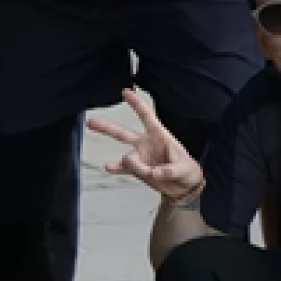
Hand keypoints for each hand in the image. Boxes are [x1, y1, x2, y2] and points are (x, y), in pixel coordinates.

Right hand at [85, 89, 205, 200]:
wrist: (185, 188)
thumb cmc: (188, 172)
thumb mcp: (183, 169)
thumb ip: (165, 170)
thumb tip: (146, 170)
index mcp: (160, 136)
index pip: (146, 116)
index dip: (136, 104)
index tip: (126, 92)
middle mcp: (146, 144)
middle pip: (123, 133)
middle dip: (107, 127)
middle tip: (92, 121)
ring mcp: (141, 157)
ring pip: (126, 156)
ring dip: (129, 163)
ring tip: (143, 171)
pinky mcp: (138, 170)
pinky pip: (125, 169)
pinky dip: (117, 168)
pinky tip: (109, 167)